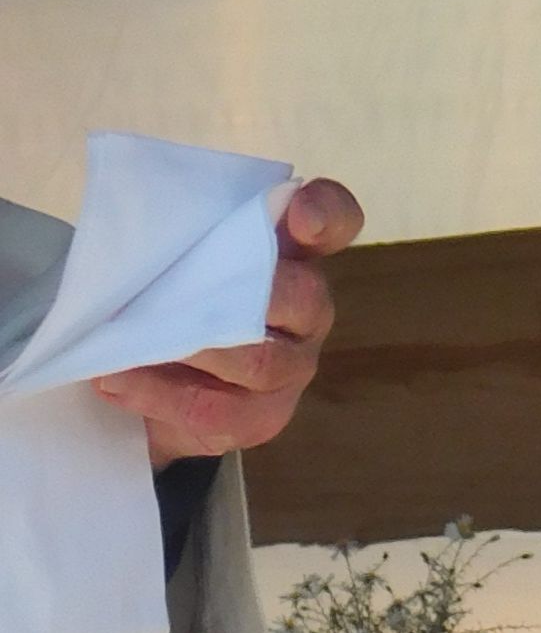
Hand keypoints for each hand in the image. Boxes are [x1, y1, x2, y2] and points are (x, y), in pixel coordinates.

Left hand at [95, 176, 364, 468]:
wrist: (163, 384)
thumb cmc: (177, 301)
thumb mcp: (181, 258)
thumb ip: (182, 235)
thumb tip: (143, 231)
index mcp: (294, 256)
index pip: (335, 222)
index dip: (324, 213)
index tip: (300, 213)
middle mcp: (307, 311)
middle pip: (305, 296)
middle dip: (249, 292)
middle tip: (185, 289)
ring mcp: (290, 369)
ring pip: (260, 361)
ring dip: (192, 349)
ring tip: (130, 341)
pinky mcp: (259, 419)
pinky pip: (214, 410)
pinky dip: (158, 395)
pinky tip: (114, 380)